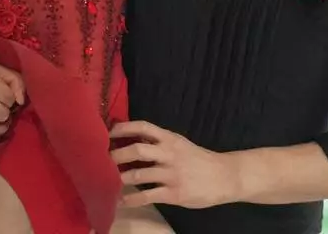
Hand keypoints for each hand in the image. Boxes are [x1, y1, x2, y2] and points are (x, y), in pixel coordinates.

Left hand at [110, 121, 236, 208]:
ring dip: (120, 177)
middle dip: (117, 154)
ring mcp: (172, 174)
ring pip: (139, 174)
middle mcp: (169, 153)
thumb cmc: (199, 159)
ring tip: (107, 181)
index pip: (144, 126)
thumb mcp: (180, 144)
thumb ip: (159, 142)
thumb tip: (132, 138)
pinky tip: (121, 201)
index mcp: (170, 138)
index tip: (108, 132)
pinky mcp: (174, 193)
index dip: (124, 128)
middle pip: (138, 149)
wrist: (225, 176)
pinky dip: (131, 199)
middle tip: (102, 160)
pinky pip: (147, 196)